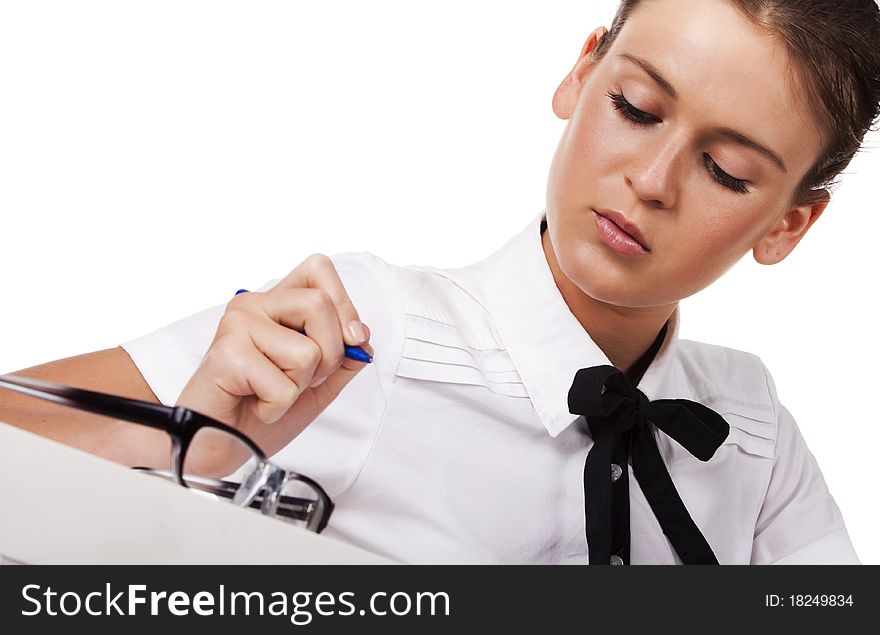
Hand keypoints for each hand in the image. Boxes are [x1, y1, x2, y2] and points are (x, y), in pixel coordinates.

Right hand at [175, 254, 372, 458]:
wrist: (221, 443)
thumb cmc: (261, 410)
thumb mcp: (318, 381)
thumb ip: (344, 356)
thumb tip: (360, 335)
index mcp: (276, 303)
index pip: (318, 268)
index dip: (344, 304)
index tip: (348, 340)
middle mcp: (253, 305)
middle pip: (320, 305)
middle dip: (329, 356)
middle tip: (299, 380)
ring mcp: (237, 325)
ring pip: (308, 351)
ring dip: (299, 387)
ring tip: (269, 392)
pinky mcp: (227, 354)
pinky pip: (283, 385)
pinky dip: (277, 406)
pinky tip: (255, 405)